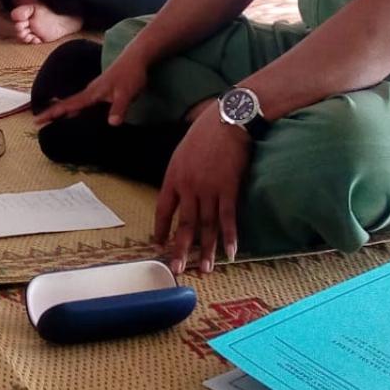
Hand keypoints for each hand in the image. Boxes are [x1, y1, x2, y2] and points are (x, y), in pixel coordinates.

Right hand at [34, 49, 148, 126]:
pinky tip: (78, 117)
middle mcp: (89, 92)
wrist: (135, 58)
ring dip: (64, 113)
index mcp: (91, 94)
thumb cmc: (130, 74)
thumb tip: (111, 124)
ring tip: (54, 123)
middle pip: (67, 105)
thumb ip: (119, 108)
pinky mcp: (101, 91)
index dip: (52, 113)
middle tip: (38, 124)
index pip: (68, 105)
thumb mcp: (127, 93)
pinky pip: (84, 104)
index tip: (36, 120)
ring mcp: (95, 91)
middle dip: (53, 114)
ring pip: (75, 104)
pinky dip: (76, 111)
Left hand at [153, 109, 249, 274]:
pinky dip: (230, 236)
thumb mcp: (182, 152)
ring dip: (207, 250)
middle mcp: (189, 187)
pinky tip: (231, 252)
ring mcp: (209, 189)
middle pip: (185, 224)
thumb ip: (180, 174)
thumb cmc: (204, 131)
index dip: (161, 229)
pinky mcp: (229, 188)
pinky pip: (228, 218)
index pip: (163, 210)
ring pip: (207, 226)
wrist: (226, 120)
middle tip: (177, 269)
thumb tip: (179, 191)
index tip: (158, 244)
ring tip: (205, 269)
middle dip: (181, 249)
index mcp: (173, 177)